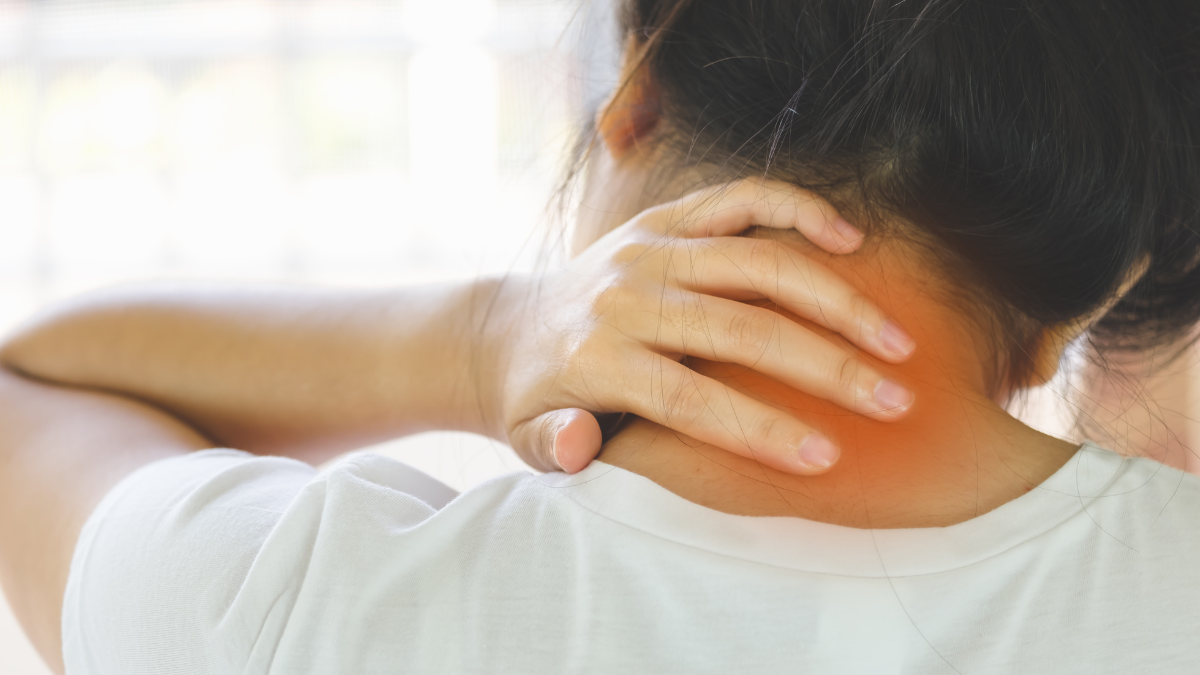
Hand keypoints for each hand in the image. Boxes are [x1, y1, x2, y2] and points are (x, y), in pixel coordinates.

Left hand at [491, 179, 915, 475]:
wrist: (506, 329)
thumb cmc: (533, 396)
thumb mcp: (525, 435)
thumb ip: (552, 444)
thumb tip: (580, 444)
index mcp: (597, 357)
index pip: (690, 400)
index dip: (759, 430)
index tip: (825, 458)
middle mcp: (627, 296)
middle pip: (742, 331)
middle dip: (827, 369)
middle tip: (894, 402)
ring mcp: (650, 248)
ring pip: (759, 263)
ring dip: (837, 301)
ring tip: (898, 342)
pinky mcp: (665, 218)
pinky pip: (741, 198)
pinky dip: (798, 210)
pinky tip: (852, 242)